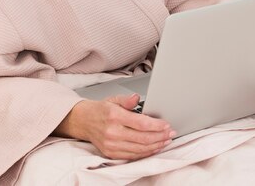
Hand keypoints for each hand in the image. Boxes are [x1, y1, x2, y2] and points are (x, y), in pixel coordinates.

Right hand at [54, 93, 174, 159]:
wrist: (83, 121)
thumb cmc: (100, 110)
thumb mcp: (113, 99)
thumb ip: (127, 100)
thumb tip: (136, 98)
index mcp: (114, 116)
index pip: (141, 123)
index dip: (156, 125)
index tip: (166, 125)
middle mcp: (112, 132)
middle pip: (143, 138)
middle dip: (160, 136)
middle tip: (170, 133)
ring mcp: (112, 145)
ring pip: (140, 149)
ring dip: (156, 146)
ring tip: (165, 141)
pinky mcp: (111, 153)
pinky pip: (133, 155)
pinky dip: (146, 153)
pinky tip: (153, 148)